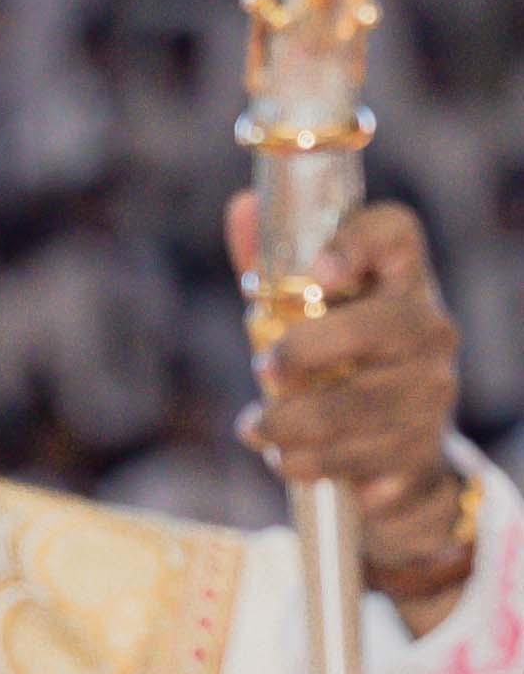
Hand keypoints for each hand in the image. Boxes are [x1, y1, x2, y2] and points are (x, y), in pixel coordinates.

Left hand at [227, 195, 469, 630]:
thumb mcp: (307, 309)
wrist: (398, 452)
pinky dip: (314, 465)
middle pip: (384, 327)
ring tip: (255, 429)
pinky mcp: (420, 451)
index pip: (395, 233)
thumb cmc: (340, 361)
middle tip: (261, 367)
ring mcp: (431, 392)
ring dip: (293, 423)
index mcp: (400, 277)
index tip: (317, 270)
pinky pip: (362, 463)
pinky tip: (290, 460)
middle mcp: (428, 329)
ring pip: (362, 407)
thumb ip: (273, 262)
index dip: (357, 242)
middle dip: (310, 350)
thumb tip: (242, 208)